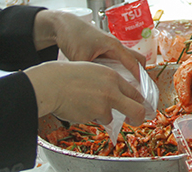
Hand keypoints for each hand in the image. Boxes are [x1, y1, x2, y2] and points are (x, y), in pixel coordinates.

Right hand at [25, 61, 145, 124]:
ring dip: (100, 115)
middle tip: (136, 121)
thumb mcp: (94, 71)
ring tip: (84, 104)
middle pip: (136, 109)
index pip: (134, 92)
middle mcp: (112, 89)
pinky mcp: (94, 114)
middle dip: (139, 118)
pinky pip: (95, 120)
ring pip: (110, 116)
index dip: (139, 101)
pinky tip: (78, 107)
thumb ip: (108, 82)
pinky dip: (89, 117)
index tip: (140, 107)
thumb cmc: (68, 76)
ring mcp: (104, 103)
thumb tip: (118, 96)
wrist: (51, 84)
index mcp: (113, 76)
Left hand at [33, 10, 145, 80]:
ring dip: (129, 71)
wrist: (64, 25)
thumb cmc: (73, 36)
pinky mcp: (104, 49)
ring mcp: (110, 46)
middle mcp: (115, 45)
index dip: (140, 76)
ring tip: (127, 88)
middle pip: (136, 58)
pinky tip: (112, 80)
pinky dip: (119, 69)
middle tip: (138, 89)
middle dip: (140, 72)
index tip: (145, 90)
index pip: (133, 62)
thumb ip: (88, 73)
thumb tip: (92, 89)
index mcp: (114, 45)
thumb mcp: (80, 57)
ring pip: (126, 59)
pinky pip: (117, 60)